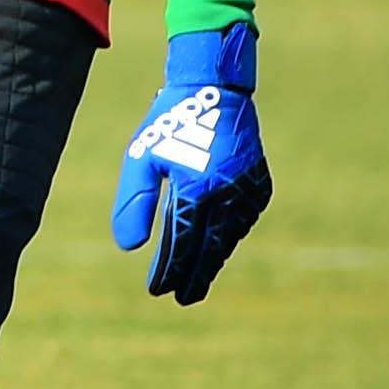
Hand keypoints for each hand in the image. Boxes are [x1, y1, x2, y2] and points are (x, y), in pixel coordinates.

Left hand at [112, 25, 270, 302]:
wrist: (214, 89)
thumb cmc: (168, 123)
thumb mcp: (141, 160)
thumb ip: (134, 204)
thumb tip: (129, 248)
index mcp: (195, 190)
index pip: (181, 245)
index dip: (170, 271)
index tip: (159, 290)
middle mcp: (227, 195)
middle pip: (210, 249)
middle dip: (196, 276)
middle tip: (183, 298)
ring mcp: (248, 190)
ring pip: (230, 237)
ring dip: (214, 258)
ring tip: (197, 278)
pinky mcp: (260, 184)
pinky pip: (243, 220)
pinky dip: (229, 236)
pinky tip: (218, 247)